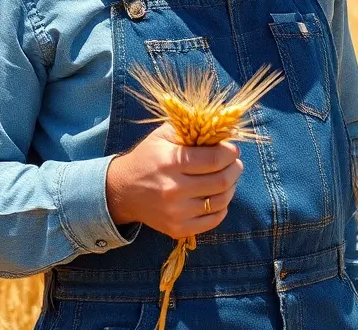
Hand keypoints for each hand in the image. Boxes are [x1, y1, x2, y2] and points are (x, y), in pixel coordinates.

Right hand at [105, 123, 243, 239]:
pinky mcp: (177, 229)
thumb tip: (225, 129)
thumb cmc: (148, 158)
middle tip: (234, 163)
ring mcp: (176, 212)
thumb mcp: (163, 135)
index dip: (231, 153)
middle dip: (235, 169)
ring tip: (226, 178)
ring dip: (231, 187)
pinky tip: (216, 196)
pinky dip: (221, 207)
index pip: (216, 159)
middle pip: (222, 181)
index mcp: (172, 162)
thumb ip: (192, 129)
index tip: (232, 150)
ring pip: (222, 201)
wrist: (122, 191)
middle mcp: (174, 189)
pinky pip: (213, 220)